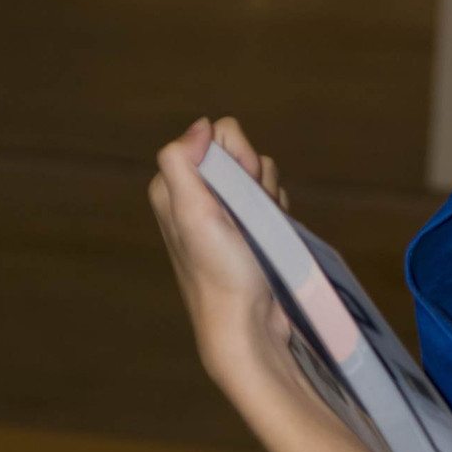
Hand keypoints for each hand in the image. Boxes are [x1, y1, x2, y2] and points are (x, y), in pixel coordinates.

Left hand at [149, 114, 290, 370]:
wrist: (248, 325)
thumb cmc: (219, 273)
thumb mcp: (190, 212)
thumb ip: (182, 161)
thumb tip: (202, 125)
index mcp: (174, 185)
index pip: (218, 135)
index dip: (237, 155)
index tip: (239, 188)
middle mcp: (197, 194)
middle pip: (242, 152)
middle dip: (255, 177)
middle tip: (250, 214)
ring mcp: (225, 211)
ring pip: (261, 174)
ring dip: (268, 196)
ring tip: (260, 231)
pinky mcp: (249, 227)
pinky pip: (272, 197)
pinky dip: (277, 211)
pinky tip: (270, 237)